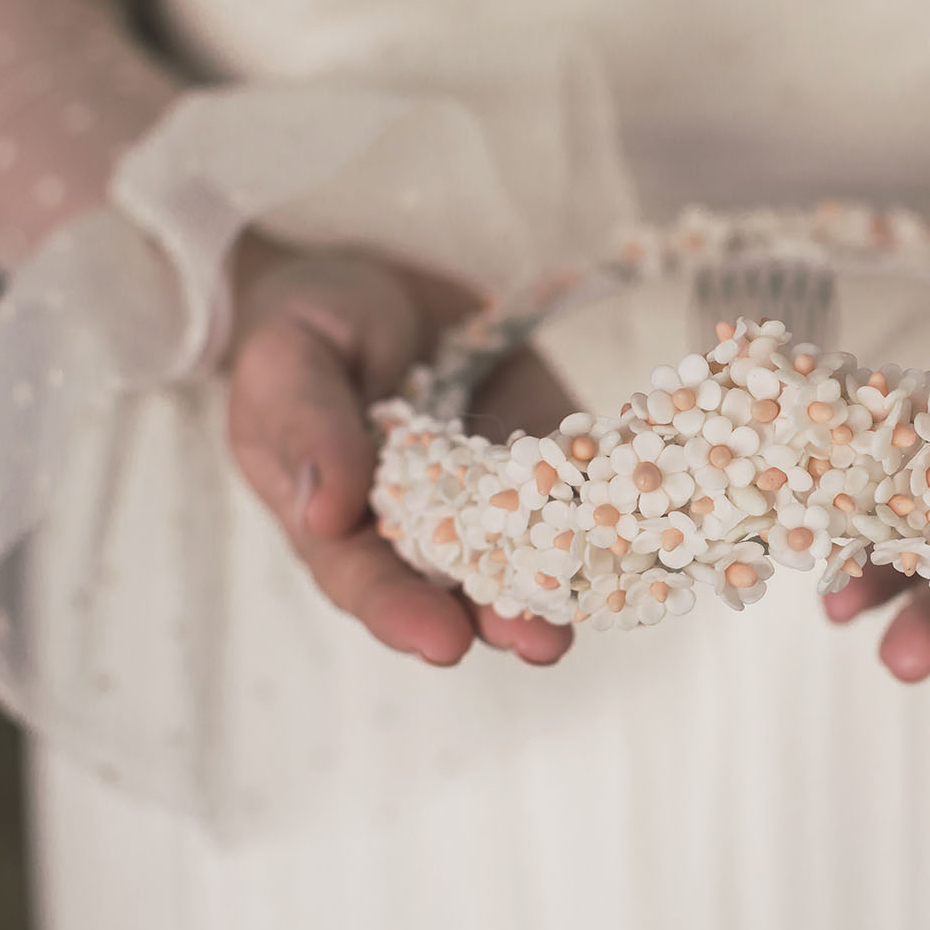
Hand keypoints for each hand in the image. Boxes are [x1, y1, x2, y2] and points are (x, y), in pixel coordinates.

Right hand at [225, 240, 579, 666]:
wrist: (378, 285)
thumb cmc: (310, 327)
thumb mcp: (288, 358)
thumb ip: (306, 426)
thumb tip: (324, 515)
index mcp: (340, 520)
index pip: (366, 581)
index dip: (402, 613)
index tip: (441, 641)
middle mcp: (420, 527)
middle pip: (456, 589)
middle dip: (499, 619)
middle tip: (538, 644)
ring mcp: (491, 497)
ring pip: (526, 557)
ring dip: (559, 587)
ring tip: (591, 611)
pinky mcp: (549, 460)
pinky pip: (580, 496)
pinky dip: (609, 517)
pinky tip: (641, 534)